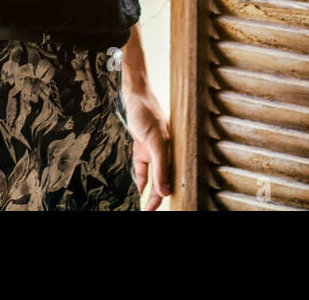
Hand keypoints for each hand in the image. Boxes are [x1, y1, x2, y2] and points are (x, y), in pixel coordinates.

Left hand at [123, 85, 170, 209]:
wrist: (135, 95)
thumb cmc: (147, 113)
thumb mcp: (155, 141)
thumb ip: (160, 166)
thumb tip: (164, 191)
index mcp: (173, 153)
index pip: (172, 180)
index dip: (168, 195)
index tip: (159, 209)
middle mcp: (165, 154)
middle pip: (163, 182)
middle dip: (157, 199)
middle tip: (148, 212)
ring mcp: (153, 151)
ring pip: (153, 178)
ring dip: (150, 192)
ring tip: (146, 208)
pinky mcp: (141, 148)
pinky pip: (142, 169)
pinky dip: (140, 180)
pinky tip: (139, 191)